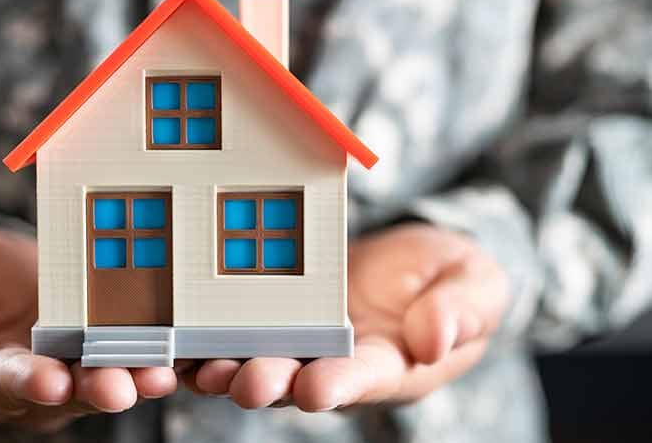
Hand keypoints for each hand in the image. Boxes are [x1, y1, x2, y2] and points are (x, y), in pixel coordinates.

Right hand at [0, 228, 176, 431]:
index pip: (3, 382)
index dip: (27, 382)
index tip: (49, 381)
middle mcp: (30, 383)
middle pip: (65, 391)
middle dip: (95, 389)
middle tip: (122, 388)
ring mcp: (68, 368)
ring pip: (103, 378)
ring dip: (133, 377)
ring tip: (159, 374)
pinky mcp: (98, 346)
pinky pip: (128, 354)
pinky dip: (154, 354)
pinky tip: (183, 352)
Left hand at [183, 223, 508, 410]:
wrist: (418, 264)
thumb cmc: (453, 277)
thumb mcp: (474, 286)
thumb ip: (459, 311)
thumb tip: (435, 339)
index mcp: (391, 363)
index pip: (365, 379)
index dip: (340, 384)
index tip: (317, 388)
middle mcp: (339, 363)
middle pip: (300, 379)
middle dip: (271, 381)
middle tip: (245, 381)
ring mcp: (303, 343)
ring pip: (259, 362)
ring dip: (229, 369)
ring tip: (202, 368)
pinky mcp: (274, 318)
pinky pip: (235, 334)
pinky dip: (205, 342)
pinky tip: (177, 343)